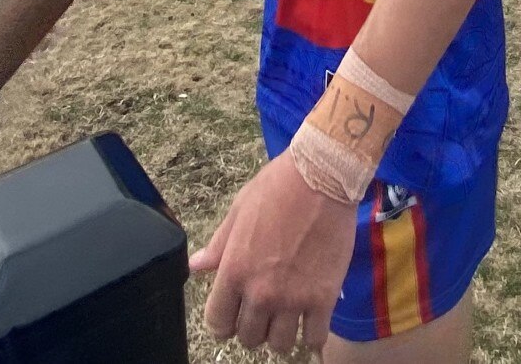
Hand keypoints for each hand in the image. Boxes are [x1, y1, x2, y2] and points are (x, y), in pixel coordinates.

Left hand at [189, 153, 358, 354]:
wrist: (323, 176)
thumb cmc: (278, 187)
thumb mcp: (239, 210)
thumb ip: (219, 245)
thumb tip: (197, 265)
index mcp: (234, 270)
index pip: (217, 323)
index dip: (223, 322)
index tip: (233, 315)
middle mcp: (261, 292)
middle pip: (249, 338)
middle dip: (254, 327)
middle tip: (264, 311)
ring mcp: (294, 298)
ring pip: (280, 345)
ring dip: (282, 333)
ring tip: (288, 316)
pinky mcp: (324, 297)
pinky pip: (315, 338)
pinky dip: (312, 335)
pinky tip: (312, 320)